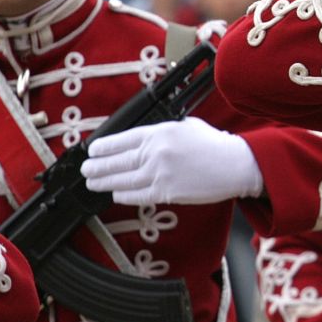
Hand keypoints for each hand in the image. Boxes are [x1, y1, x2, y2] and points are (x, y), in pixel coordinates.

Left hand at [81, 117, 262, 205]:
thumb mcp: (187, 126)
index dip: (103, 146)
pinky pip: (136, 195)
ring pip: (122, 180)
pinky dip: (123, 195)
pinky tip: (115, 194)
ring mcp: (159, 173)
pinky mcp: (166, 192)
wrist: (235, 164)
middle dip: (97, 167)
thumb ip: (163, 132)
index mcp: (160, 132)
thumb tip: (143, 140)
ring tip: (93, 183)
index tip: (92, 150)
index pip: (122, 139)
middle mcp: (156, 152)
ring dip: (104, 182)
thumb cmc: (214, 144)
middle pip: (117, 161)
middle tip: (86, 170)